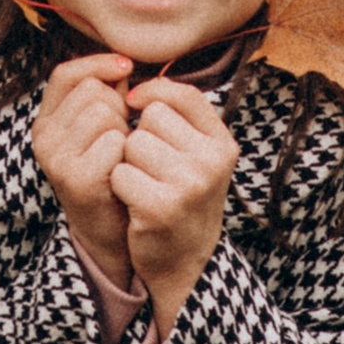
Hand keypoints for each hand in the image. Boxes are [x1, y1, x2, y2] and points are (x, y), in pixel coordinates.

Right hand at [31, 51, 138, 297]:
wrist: (110, 231)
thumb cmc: (112, 172)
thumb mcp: (101, 129)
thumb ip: (106, 95)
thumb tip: (124, 63)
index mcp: (46, 121)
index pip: (66, 73)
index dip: (98, 63)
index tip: (127, 66)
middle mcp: (43, 138)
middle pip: (92, 91)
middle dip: (118, 107)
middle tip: (120, 137)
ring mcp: (56, 158)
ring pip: (104, 112)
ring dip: (124, 130)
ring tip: (121, 155)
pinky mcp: (75, 178)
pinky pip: (115, 141)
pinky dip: (127, 152)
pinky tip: (124, 170)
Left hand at [110, 74, 235, 338]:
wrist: (184, 260)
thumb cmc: (182, 196)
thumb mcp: (196, 155)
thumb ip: (179, 118)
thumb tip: (135, 84)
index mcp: (223, 144)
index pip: (184, 95)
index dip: (153, 91)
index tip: (135, 101)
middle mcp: (212, 162)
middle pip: (151, 117)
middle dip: (140, 137)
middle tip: (152, 168)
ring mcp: (189, 185)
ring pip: (132, 144)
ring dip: (128, 162)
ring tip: (144, 185)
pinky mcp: (161, 207)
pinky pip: (120, 173)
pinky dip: (120, 187)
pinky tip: (135, 204)